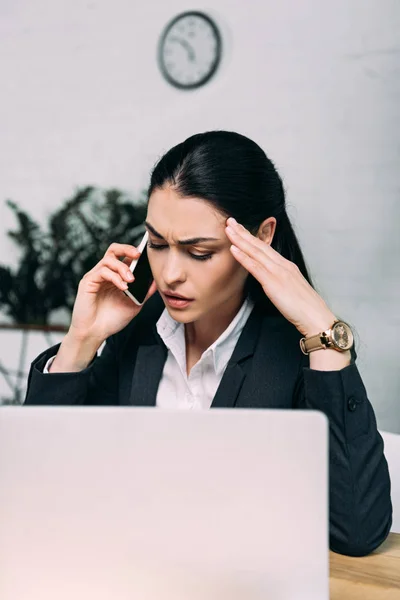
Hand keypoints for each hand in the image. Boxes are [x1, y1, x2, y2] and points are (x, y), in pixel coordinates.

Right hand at [68, 242, 156, 344]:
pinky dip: (115, 277)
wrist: (95, 333)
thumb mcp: (134, 304)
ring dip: (123, 268)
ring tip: (131, 280)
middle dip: (127, 248)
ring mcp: (96, 276)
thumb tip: (157, 280)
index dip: (135, 253)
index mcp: (116, 277)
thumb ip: (145, 292)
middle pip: (114, 250)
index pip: (124, 257)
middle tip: (138, 255)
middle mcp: (106, 273)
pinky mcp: (88, 281)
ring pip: (109, 259)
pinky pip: (103, 271)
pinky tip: (123, 287)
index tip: (147, 255)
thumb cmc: (111, 320)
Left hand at [225, 218, 335, 336]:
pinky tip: (233, 248)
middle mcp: (282, 265)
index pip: (265, 248)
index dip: (252, 237)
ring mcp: (278, 272)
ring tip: (228, 229)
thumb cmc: (305, 308)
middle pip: (259, 245)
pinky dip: (243, 256)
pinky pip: (255, 267)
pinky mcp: (273, 282)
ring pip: (255, 252)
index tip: (240, 229)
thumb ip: (281, 281)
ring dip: (240, 239)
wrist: (315, 317)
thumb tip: (271, 280)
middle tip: (230, 220)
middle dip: (243, 232)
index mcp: (286, 266)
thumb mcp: (292, 288)